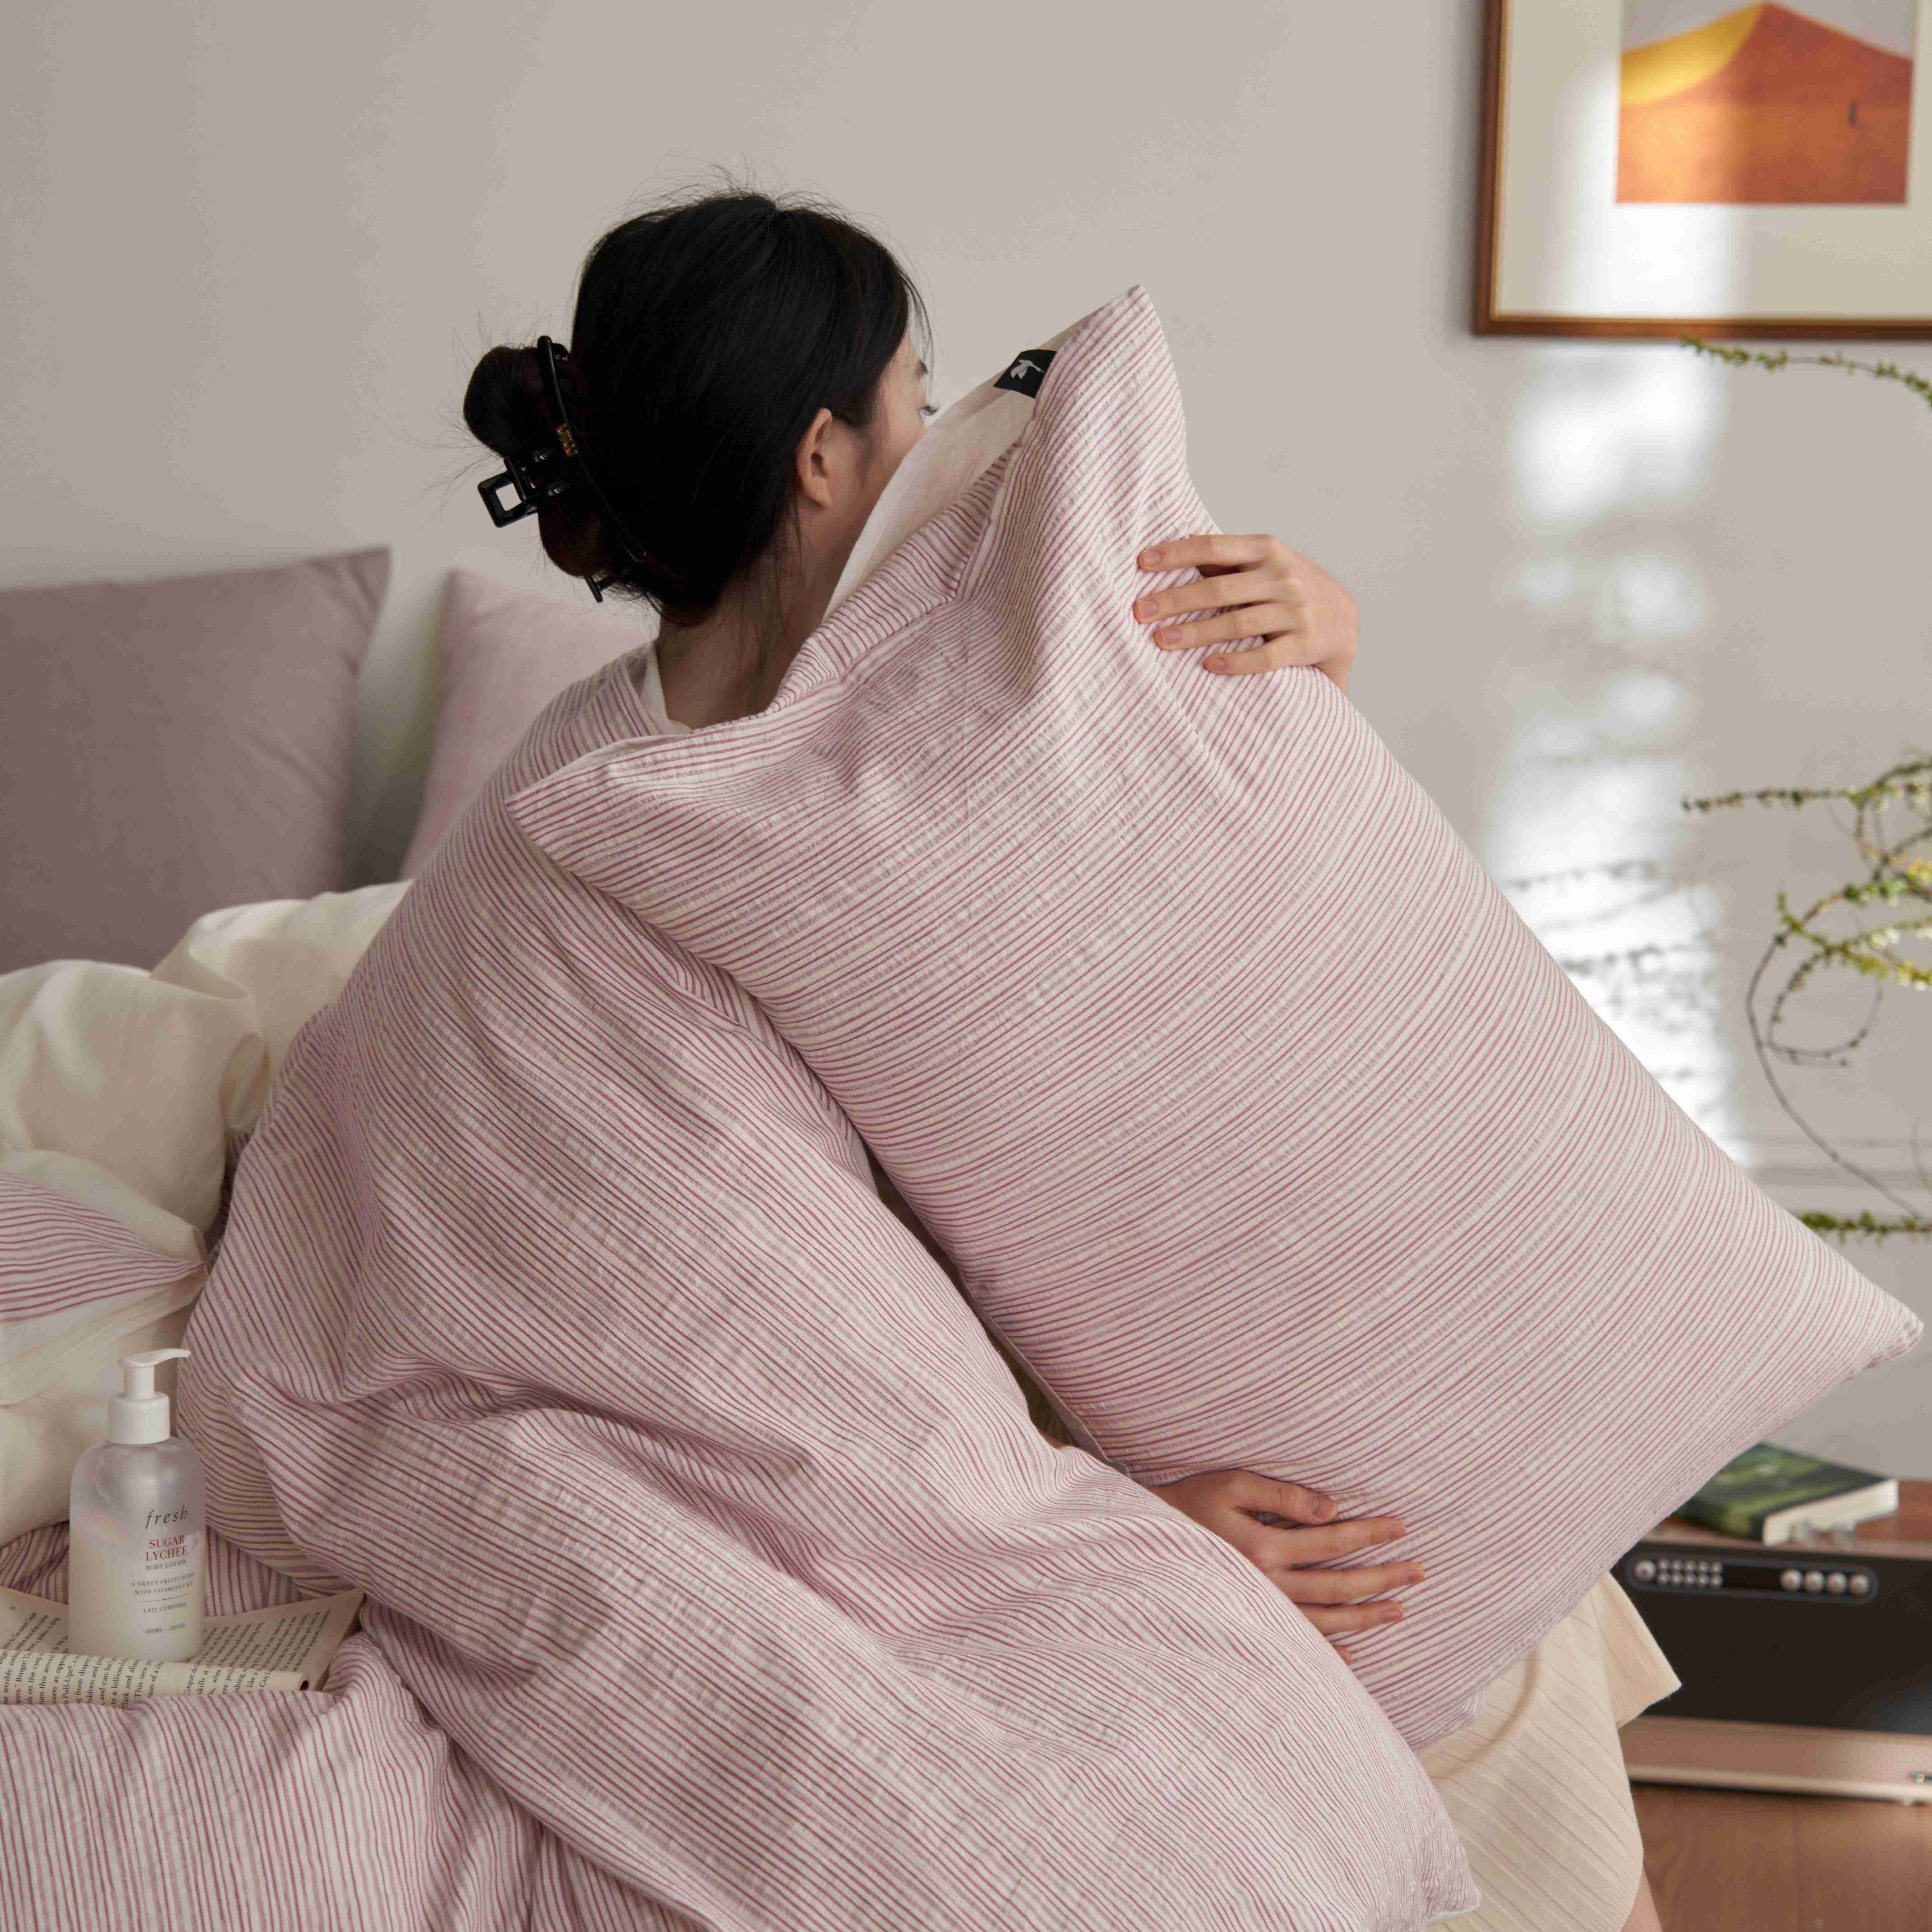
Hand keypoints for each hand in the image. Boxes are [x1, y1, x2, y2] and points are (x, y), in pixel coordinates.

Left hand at [1133, 534, 1358, 693]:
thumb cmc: (1289, 587)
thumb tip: (1181, 538)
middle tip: (1139, 612)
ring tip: (1161, 640)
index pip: (1214, 548)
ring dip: (1196, 633)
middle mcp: (1281, 577)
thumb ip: (1228, 556)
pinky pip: (1265, 657)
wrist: (1343, 617)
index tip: (1141, 562)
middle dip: (1175, 600)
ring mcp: (1294, 611)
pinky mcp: (1303, 645)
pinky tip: (1209, 665)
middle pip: (1219, 589)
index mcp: (1266, 550)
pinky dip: (1236, 662)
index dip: (1176, 554)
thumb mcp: (1265, 561)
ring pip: (1237, 624)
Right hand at [1143, 1468, 1422, 1665]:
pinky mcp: (1249, 1624)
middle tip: (1421, 1573)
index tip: (1402, 1528)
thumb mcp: (1232, 1485)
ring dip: (1367, 1617)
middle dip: (1383, 1578)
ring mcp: (1260, 1610)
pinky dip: (1327, 1651)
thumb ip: (1283, 1496)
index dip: (1370, 1533)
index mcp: (1265, 1546)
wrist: (1143, 1544)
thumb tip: (1333, 1508)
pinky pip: (1296, 1644)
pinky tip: (1351, 1654)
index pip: (1333, 1539)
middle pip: (1339, 1585)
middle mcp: (1267, 1584)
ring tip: (1399, 1611)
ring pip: (1326, 1620)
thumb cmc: (1189, 1505)